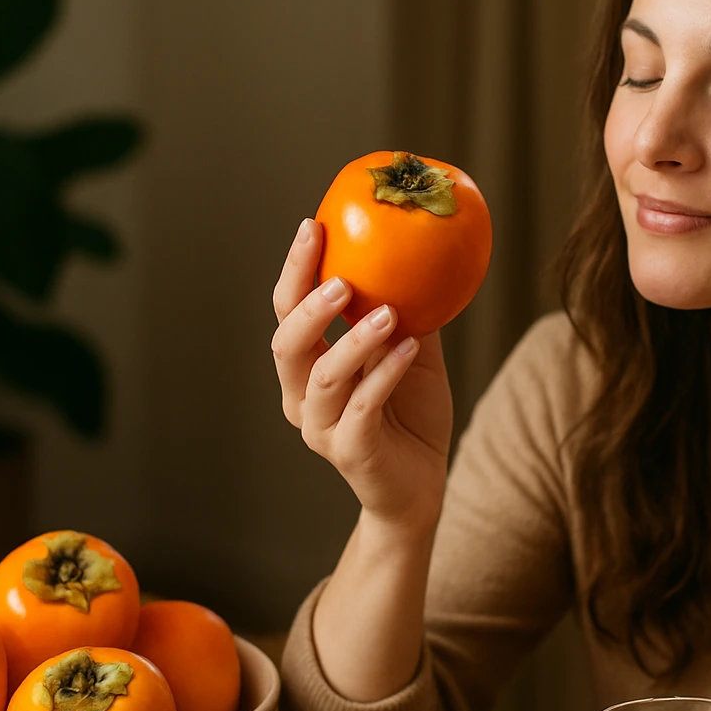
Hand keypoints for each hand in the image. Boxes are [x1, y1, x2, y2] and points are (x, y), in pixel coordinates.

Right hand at [272, 218, 453, 524]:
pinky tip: (411, 347)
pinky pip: (363, 407)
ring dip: (353, 340)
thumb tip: (424, 251)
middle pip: (286, 344)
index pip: (287, 311)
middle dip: (308, 306)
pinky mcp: (350, 452)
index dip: (295, 270)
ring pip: (323, 377)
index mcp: (306, 366)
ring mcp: (321, 428)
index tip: (312, 226)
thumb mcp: (412, 352)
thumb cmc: (410, 413)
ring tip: (389, 312)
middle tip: (341, 277)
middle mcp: (302, 397)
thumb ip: (408, 310)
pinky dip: (385, 373)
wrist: (421, 484)